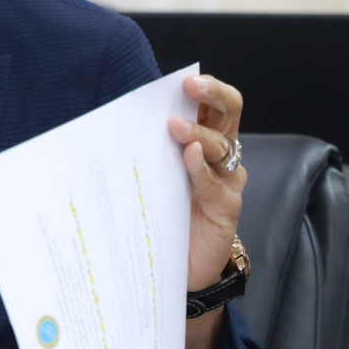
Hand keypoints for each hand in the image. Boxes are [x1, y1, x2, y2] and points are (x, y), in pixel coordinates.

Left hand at [168, 74, 245, 348]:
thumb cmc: (161, 214)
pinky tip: (188, 159)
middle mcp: (220, 157)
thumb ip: (150, 148)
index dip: (207, 88)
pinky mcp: (226, 208)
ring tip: (176, 128)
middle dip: (212, 96)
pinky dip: (201, 169)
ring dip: (197, 133)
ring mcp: (226, 182)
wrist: (178, 268)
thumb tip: (119, 117)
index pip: (217, 105)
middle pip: (230, 115)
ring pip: (221, 146)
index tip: (185, 79)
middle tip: (190, 88)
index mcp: (203, 140)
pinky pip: (216, 184)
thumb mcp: (154, 174)